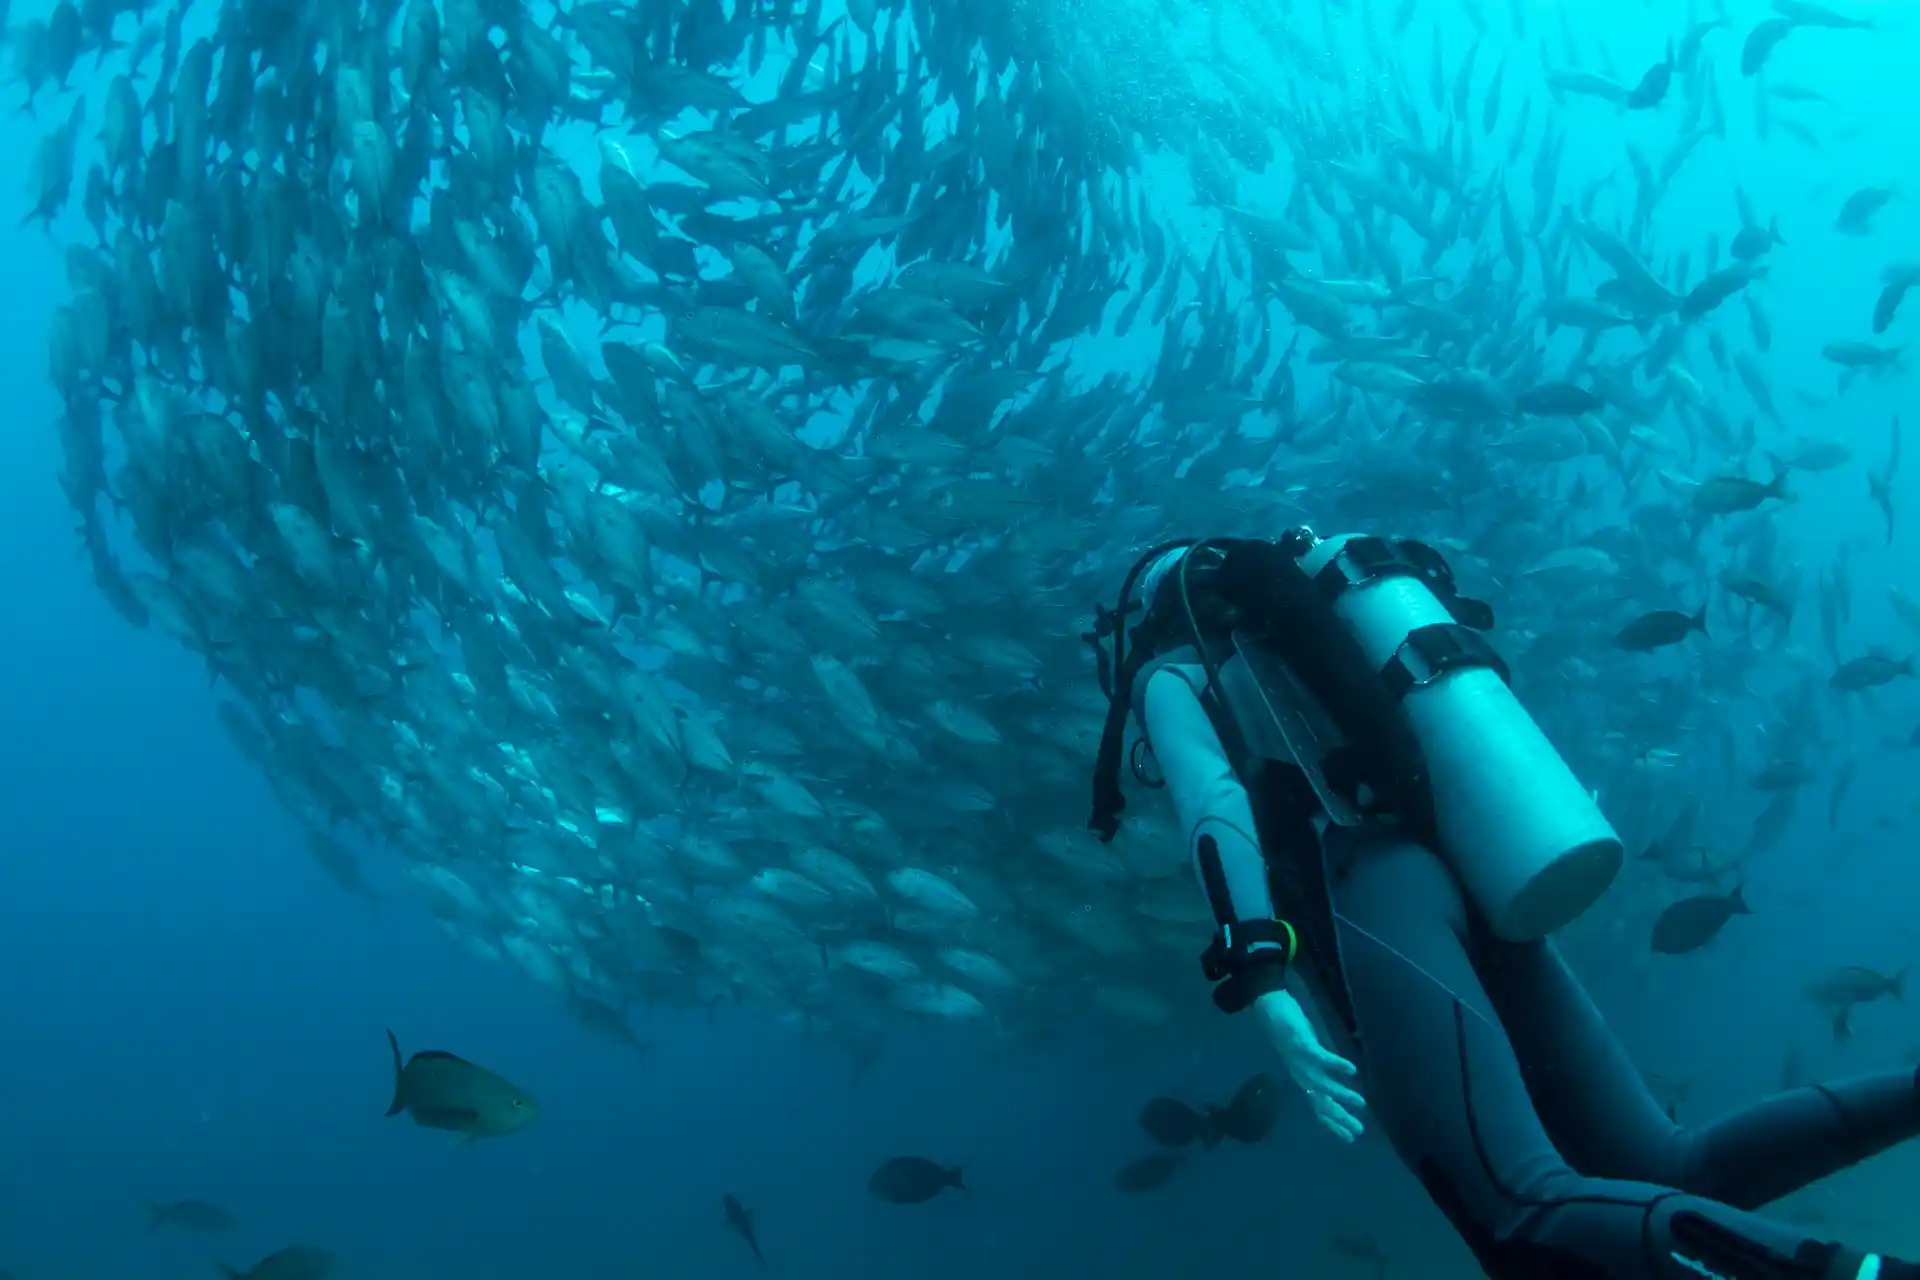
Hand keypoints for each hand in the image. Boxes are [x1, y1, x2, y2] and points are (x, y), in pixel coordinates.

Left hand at [1254, 989, 1365, 1142]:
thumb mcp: (1306, 1055)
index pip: (1320, 1107)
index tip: (1350, 1138)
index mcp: (1304, 1079)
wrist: (1269, 1008)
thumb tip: (1332, 1083)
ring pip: (1321, 1083)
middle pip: (1321, 1102)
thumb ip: (1318, 1070)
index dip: (1334, 1123)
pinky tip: (1352, 1069)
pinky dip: (1335, 1065)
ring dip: (1340, 1094)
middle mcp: (1302, 1075)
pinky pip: (1320, 1057)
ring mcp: (1301, 1060)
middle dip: (1339, 1118)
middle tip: (1359, 1130)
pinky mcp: (1302, 1044)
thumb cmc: (1291, 1032)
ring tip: (1361, 1102)